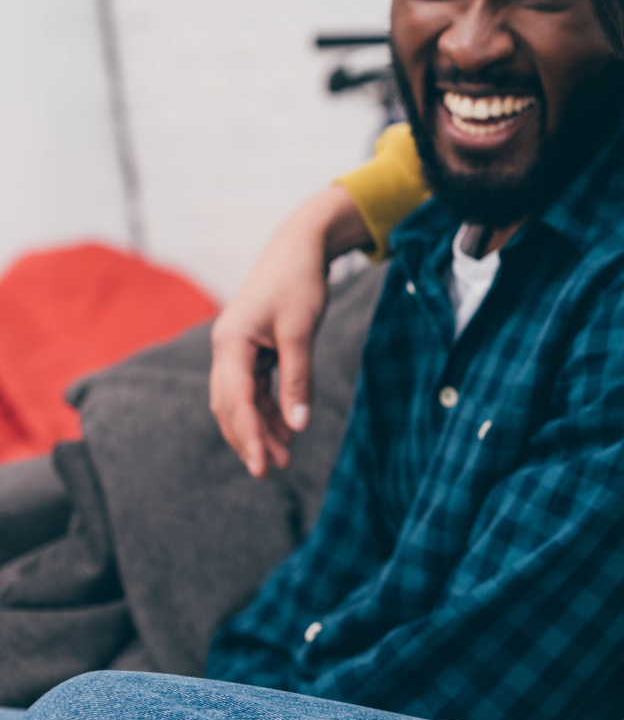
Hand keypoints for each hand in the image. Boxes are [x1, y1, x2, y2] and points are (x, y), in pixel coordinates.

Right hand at [209, 185, 370, 477]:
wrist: (301, 246)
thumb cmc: (299, 283)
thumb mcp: (301, 332)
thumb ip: (298, 380)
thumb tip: (297, 426)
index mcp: (230, 343)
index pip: (236, 401)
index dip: (249, 436)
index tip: (262, 466)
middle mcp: (226, 349)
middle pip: (231, 406)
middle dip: (249, 440)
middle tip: (269, 473)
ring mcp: (238, 349)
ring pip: (243, 400)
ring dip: (261, 428)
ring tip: (283, 458)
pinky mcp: (253, 348)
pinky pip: (257, 387)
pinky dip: (269, 408)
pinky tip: (286, 430)